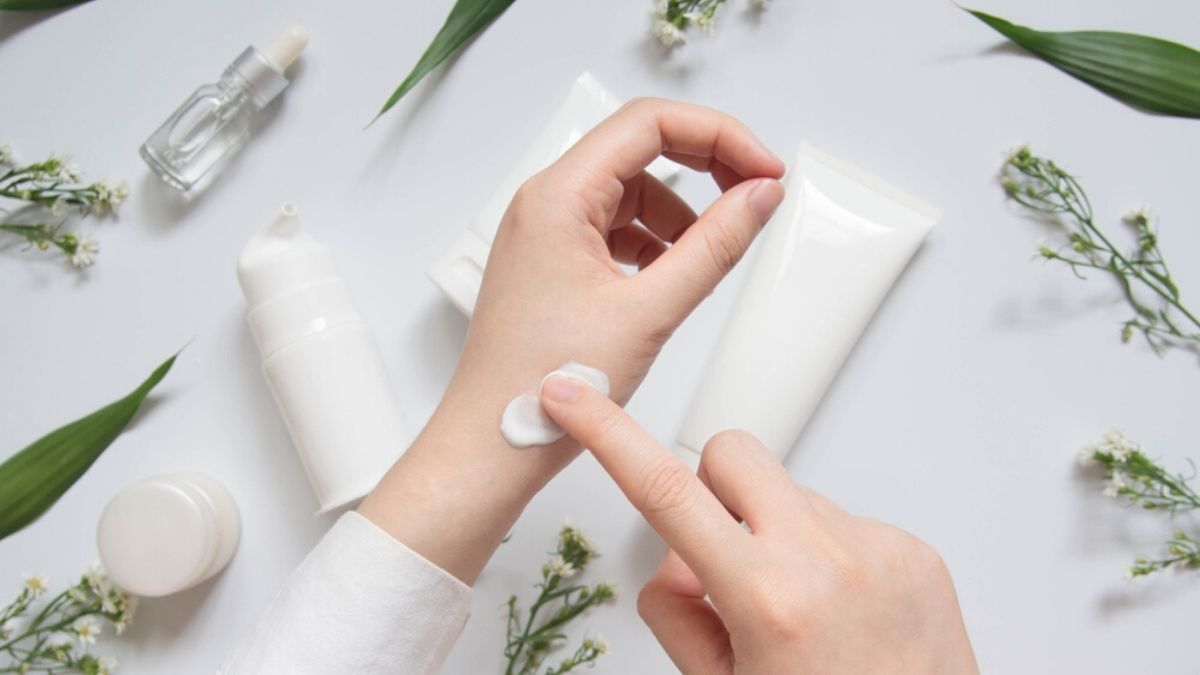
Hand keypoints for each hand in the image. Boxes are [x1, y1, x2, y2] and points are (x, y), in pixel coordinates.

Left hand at [360, 99, 785, 582]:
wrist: (491, 444)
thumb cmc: (540, 387)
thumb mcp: (649, 312)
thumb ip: (714, 247)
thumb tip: (758, 198)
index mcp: (556, 198)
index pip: (649, 123)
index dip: (718, 135)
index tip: (763, 169)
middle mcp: (545, 204)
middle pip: (640, 148)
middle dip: (705, 165)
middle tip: (755, 194)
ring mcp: (546, 234)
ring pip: (631, 192)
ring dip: (681, 212)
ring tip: (710, 254)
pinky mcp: (553, 264)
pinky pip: (615, 230)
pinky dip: (655, 243)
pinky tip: (675, 276)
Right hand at [540, 378, 978, 673]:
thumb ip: (679, 611)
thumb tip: (681, 556)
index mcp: (768, 599)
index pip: (664, 491)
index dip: (607, 434)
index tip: (572, 395)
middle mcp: (826, 559)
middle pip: (733, 454)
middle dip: (710, 487)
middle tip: (722, 556)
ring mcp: (878, 548)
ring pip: (791, 494)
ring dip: (776, 534)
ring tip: (801, 612)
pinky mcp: (915, 550)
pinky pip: (845, 522)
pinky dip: (828, 557)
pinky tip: (842, 614)